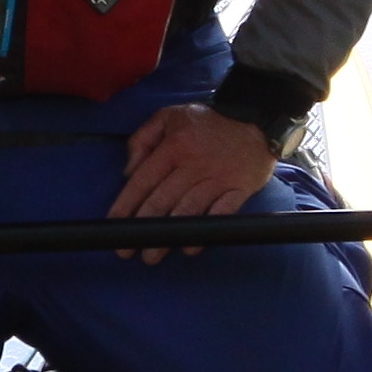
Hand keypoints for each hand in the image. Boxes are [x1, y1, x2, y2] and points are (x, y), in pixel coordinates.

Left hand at [107, 103, 278, 261]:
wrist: (256, 117)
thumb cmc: (208, 121)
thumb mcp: (169, 116)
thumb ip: (143, 139)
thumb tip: (129, 171)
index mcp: (174, 146)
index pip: (143, 180)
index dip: (126, 205)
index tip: (115, 224)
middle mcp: (194, 164)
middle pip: (162, 200)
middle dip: (142, 228)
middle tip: (128, 250)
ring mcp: (218, 178)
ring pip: (187, 210)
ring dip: (169, 236)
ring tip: (152, 255)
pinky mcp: (239, 188)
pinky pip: (220, 213)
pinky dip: (204, 230)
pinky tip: (190, 246)